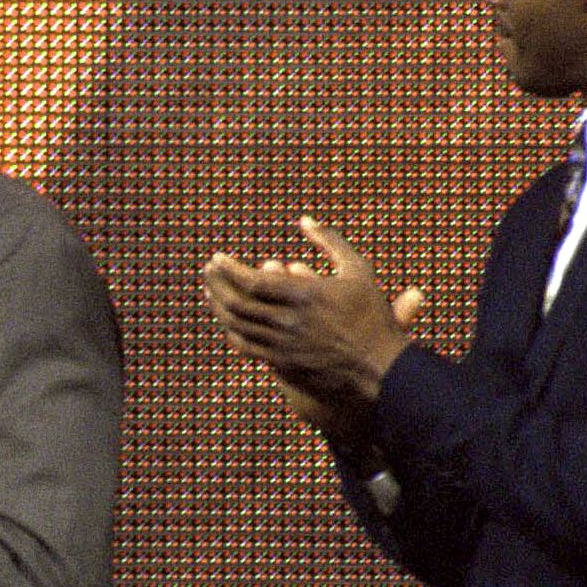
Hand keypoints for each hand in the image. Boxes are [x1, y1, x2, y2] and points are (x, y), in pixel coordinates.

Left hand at [201, 218, 424, 452]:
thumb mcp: (358, 270)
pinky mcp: (281, 364)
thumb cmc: (371, 314)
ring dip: (218, 306)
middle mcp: (289, 322)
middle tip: (208, 270)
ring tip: (210, 291)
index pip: (252, 282)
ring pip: (236, 326)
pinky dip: (231, 330)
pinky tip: (227, 319)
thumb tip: (305, 220)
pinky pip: (245, 346)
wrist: (378, 366)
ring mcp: (282, 346)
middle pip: (237, 303)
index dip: (229, 270)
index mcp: (305, 296)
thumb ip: (331, 241)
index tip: (218, 259)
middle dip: (217, 284)